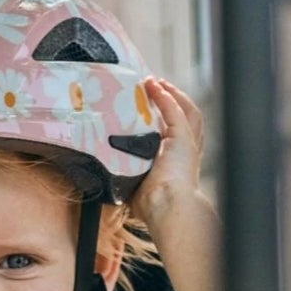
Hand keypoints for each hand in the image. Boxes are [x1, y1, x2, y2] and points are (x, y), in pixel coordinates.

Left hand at [132, 77, 205, 227]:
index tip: (148, 109)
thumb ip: (125, 179)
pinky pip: (175, 110)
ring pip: (186, 111)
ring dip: (171, 95)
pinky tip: (154, 86)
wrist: (166, 208)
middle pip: (185, 118)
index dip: (165, 120)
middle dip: (171, 101)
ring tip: (155, 83)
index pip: (174, 135)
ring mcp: (187, 144)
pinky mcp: (184, 138)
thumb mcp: (134, 189)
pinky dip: (166, 97)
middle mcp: (186, 152)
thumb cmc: (151, 207)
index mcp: (176, 164)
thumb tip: (102, 180)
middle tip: (153, 89)